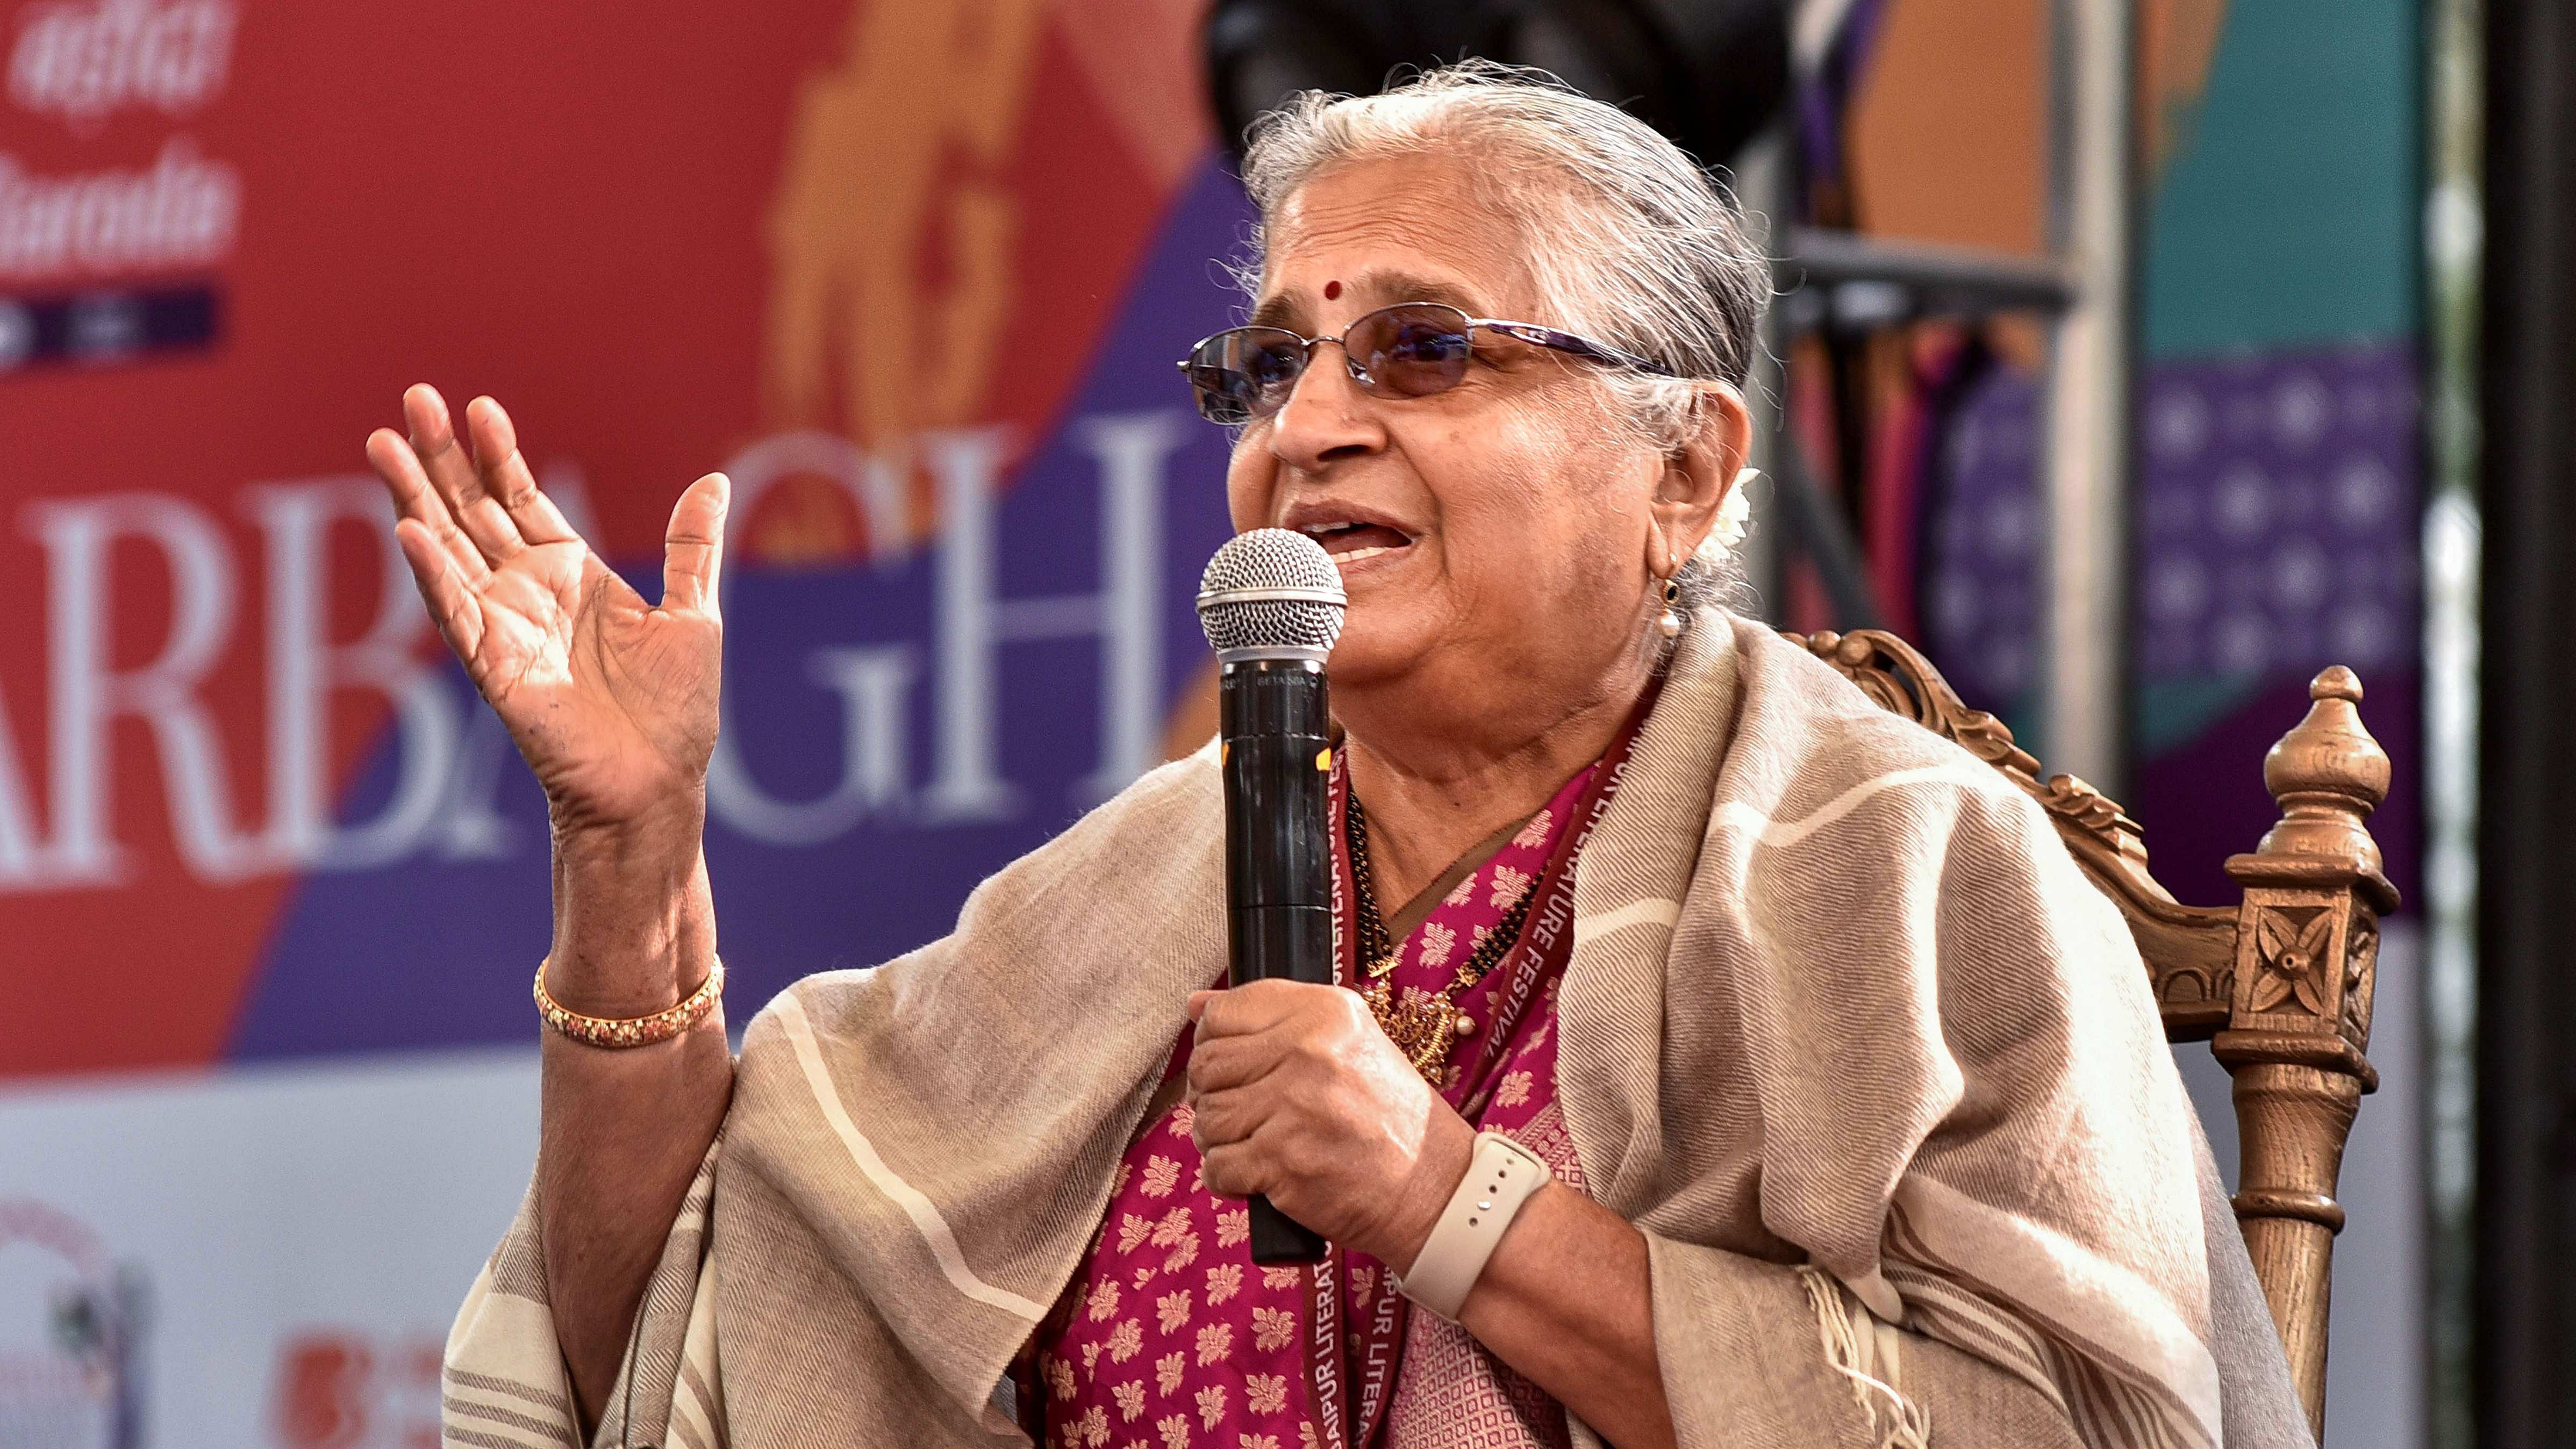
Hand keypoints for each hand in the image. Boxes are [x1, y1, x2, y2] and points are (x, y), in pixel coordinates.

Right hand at [365, 385, 728, 840]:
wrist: (659, 783)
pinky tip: (409, 532)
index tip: (480, 406)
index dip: (499, 454)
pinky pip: (455, 614)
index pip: (520, 498)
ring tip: (385, 443)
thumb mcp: (694, 614)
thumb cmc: (673, 712)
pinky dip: (433, 574)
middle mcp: (526, 594)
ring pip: (446, 550)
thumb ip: (691, 547)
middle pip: (471, 510)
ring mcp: (503, 627)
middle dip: (442, 457)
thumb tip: (715, 481)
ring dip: (414, 498)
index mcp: (569, 575)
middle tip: (414, 399)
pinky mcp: (493, 667)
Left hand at [1185, 981, 1475, 1266]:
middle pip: (1207, 1066)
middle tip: (1243, 1111)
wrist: (1433, 1187)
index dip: (1213, 1042)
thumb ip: (1272, 1017)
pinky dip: (1229, 1178)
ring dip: (1220, 1139)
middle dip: (1212, 1093)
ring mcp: (1293, 1107)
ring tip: (1256, 1143)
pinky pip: (1217, 1167)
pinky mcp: (1282, 1162)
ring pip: (1206, 1118)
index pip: (1224, 1013)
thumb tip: (1195, 1005)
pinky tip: (1259, 1174)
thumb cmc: (1388, 1116)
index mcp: (1324, 1012)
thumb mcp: (1346, 1042)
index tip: (1231, 1064)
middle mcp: (1308, 1052)